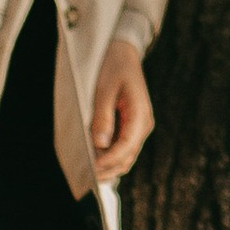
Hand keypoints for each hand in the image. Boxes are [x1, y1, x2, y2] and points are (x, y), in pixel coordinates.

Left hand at [90, 39, 153, 182]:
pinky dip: (110, 158)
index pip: (126, 146)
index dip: (109, 159)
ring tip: (88, 170)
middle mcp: (143, 125)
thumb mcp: (104, 89)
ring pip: (126, 156)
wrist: (124, 54)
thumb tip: (99, 144)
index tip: (91, 167)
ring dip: (109, 166)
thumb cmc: (113, 68)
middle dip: (108, 168)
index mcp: (140, 115)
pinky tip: (94, 159)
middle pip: (128, 157)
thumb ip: (103, 116)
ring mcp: (138, 128)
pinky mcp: (131, 128)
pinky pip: (122, 149)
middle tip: (86, 175)